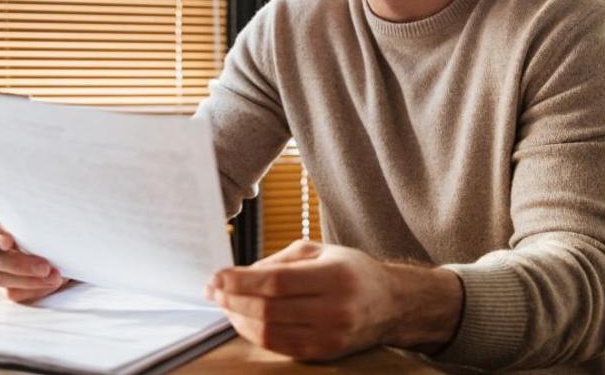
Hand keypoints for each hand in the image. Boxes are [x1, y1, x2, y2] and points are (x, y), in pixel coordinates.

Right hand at [0, 204, 65, 302]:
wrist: (53, 239)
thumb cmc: (43, 220)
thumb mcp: (39, 214)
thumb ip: (33, 219)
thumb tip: (43, 229)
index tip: (8, 242)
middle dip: (20, 265)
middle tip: (45, 267)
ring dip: (30, 280)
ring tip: (55, 277)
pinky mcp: (1, 284)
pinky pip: (11, 292)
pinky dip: (33, 289)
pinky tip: (50, 283)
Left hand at [205, 240, 396, 360]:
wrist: (391, 304)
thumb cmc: (352, 271)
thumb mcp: (321, 251)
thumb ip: (281, 260)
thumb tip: (241, 274)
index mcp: (334, 276)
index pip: (275, 282)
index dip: (240, 281)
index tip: (217, 276)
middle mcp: (334, 309)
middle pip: (268, 310)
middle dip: (232, 299)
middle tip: (212, 290)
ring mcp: (330, 337)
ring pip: (270, 333)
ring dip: (239, 319)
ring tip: (224, 304)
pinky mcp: (325, 354)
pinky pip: (280, 347)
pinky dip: (255, 335)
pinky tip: (243, 321)